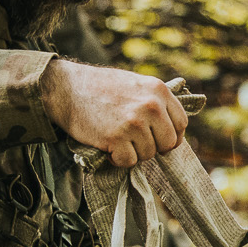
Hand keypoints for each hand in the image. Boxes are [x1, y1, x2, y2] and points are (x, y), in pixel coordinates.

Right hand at [43, 60, 188, 168]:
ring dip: (132, 152)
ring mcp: (134, 122)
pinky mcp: (116, 138)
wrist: (66, 88)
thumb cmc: (100, 88)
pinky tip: (108, 147)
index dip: (170, 136)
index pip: (181, 124)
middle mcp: (150, 105)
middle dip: (153, 147)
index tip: (158, 138)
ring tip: (117, 138)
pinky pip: (128, 161)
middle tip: (134, 141)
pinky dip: (117, 159)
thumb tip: (173, 128)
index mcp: (158, 90)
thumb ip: (155, 102)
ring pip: (148, 154)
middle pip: (168, 143)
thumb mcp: (135, 84)